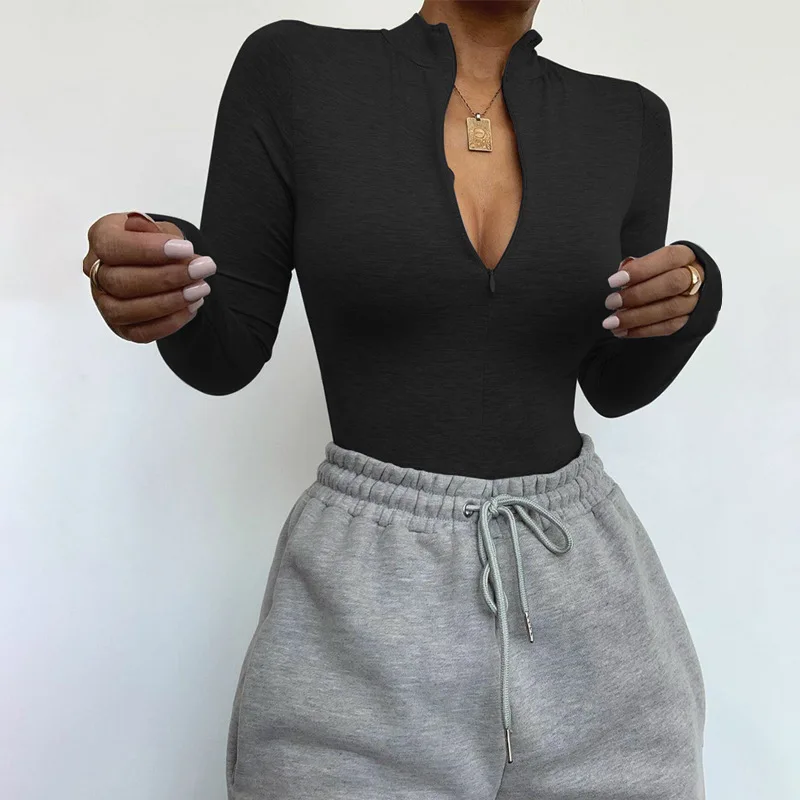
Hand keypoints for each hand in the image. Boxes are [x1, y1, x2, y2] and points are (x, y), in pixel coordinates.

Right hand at [83, 211, 215, 342]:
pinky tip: (192, 307)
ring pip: (127, 311)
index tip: (186, 249)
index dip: (149, 250)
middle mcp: (96, 273)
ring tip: (200, 290)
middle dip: (167, 278)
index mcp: (100, 238)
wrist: (162, 263)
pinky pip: (140, 333)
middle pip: (120, 282)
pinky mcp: (120, 327)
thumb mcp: (160, 228)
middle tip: (201, 270)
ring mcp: (105, 303)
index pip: (113, 247)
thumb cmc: (156, 243)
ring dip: (169, 302)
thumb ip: (158, 232)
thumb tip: (158, 235)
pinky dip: (169, 322)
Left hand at [601, 244, 703, 337]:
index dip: (640, 269)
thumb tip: (621, 274)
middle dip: (637, 295)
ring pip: (669, 309)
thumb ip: (638, 266)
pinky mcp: (691, 321)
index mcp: (685, 256)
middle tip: (611, 302)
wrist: (687, 288)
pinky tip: (623, 331)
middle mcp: (696, 277)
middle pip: (672, 284)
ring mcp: (696, 301)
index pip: (668, 258)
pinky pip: (669, 327)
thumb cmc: (662, 272)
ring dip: (636, 317)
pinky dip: (642, 330)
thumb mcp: (652, 262)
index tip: (614, 281)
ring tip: (612, 322)